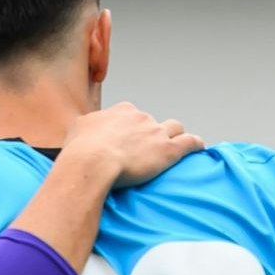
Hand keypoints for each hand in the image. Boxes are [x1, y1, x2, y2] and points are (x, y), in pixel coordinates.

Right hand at [57, 102, 207, 186]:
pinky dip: (195, 144)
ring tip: (175, 145)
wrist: (91, 162)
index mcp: (121, 111)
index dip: (130, 128)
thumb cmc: (80, 149)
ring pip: (174, 128)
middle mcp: (141, 117)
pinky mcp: (168, 151)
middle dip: (150, 134)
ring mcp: (156, 133)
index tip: (126, 141)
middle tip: (143, 152)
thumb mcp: (76, 128)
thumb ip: (86, 124)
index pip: (131, 116)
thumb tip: (85, 127)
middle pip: (152, 123)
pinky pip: (189, 142)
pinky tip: (198, 147)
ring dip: (175, 135)